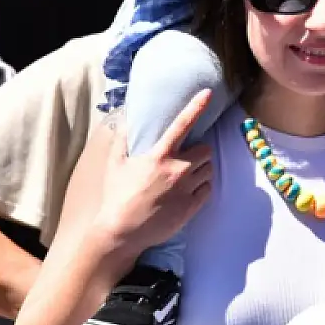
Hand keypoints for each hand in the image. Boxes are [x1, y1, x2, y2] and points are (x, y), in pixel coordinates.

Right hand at [90, 90, 214, 257]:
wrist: (122, 232)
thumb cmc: (116, 196)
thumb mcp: (114, 164)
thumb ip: (122, 140)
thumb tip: (126, 120)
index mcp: (159, 155)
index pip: (182, 124)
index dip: (196, 106)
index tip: (208, 93)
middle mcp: (177, 169)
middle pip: (206, 150)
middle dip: (199, 152)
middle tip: (187, 159)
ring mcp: (186, 189)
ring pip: (209, 170)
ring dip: (201, 170)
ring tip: (186, 178)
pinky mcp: (191, 207)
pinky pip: (208, 190)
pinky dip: (202, 189)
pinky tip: (187, 193)